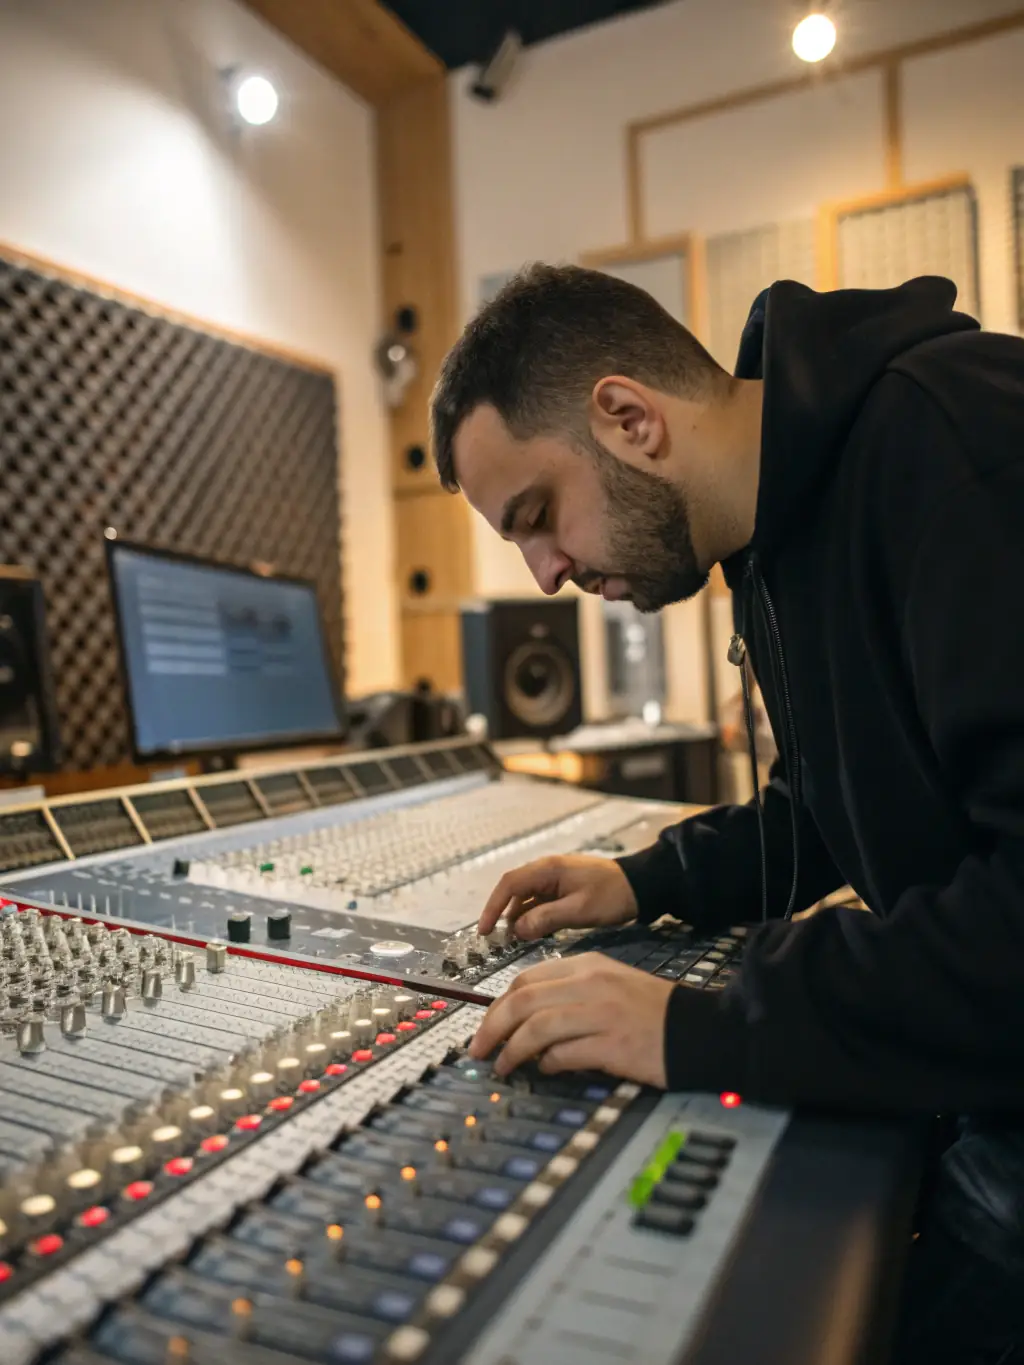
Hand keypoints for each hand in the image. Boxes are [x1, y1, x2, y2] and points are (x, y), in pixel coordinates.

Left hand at [468, 953, 672, 1087]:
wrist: (698, 1028)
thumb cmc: (651, 1010)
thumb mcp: (609, 983)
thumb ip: (569, 992)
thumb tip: (525, 1019)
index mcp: (587, 966)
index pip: (526, 979)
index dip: (497, 1005)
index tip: (487, 1026)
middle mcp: (590, 984)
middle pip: (522, 1001)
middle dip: (491, 1028)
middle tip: (479, 1050)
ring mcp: (601, 1014)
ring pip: (535, 1029)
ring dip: (512, 1052)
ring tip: (504, 1068)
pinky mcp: (612, 1045)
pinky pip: (564, 1055)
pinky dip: (547, 1065)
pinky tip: (546, 1070)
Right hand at [478, 855, 637, 939]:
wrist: (640, 886)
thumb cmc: (611, 896)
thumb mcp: (579, 910)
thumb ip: (546, 919)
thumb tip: (516, 930)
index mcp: (548, 869)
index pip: (509, 884)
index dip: (493, 907)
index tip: (484, 931)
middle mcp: (546, 870)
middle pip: (513, 889)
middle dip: (501, 913)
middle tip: (495, 939)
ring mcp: (554, 879)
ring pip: (525, 897)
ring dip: (517, 917)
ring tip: (513, 940)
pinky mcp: (561, 888)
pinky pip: (538, 901)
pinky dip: (531, 916)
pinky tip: (532, 932)